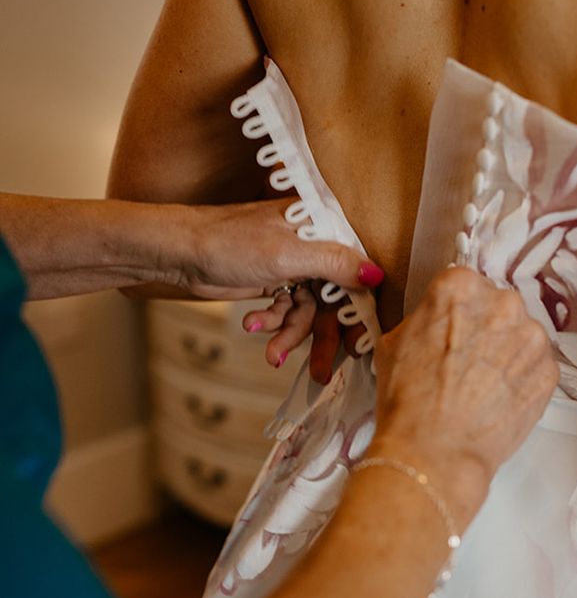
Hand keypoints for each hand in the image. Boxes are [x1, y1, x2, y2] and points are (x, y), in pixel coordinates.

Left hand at [170, 200, 383, 366]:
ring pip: (310, 311)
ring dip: (292, 335)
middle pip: (337, 298)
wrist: (179, 251)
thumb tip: (376, 274)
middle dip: (325, 334)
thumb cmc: (230, 241)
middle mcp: (316, 245)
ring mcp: (297, 265)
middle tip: (324, 370)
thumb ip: (335, 264)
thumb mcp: (289, 255)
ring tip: (273, 353)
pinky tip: (253, 326)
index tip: (358, 343)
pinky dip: (273, 324)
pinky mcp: (278, 282)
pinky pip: (288, 312)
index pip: (358, 271)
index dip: (360, 308)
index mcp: (325, 227)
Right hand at [369, 267, 558, 524]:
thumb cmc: (407, 398)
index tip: (451, 331)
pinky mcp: (550, 371)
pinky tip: (500, 399)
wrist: (434, 451)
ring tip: (484, 385)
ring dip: (508, 353)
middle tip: (467, 361)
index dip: (455, 312)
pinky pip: (536, 366)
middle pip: (498, 306)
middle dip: (486, 328)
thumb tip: (436, 323)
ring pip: (521, 335)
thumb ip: (424, 319)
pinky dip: (522, 379)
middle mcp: (503, 302)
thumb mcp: (394, 342)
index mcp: (460, 286)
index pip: (464, 286)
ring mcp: (532, 337)